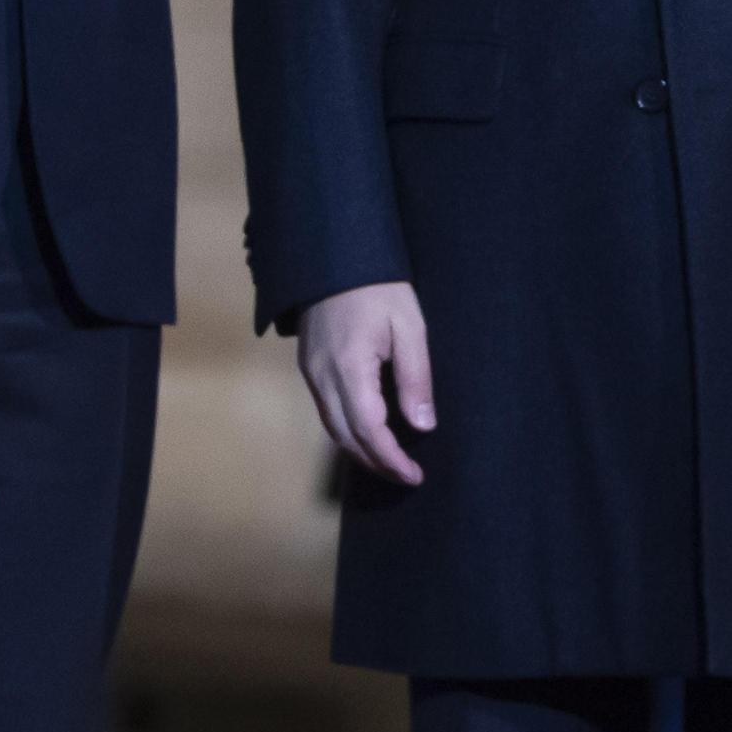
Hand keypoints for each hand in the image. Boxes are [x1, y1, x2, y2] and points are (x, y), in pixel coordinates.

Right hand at [298, 282, 434, 486]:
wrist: (334, 255)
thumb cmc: (378, 287)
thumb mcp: (409, 327)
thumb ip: (415, 378)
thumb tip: (423, 426)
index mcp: (350, 368)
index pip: (369, 431)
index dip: (391, 460)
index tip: (414, 475)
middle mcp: (323, 377)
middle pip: (347, 438)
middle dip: (377, 464)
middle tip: (408, 476)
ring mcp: (311, 373)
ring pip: (333, 428)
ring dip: (361, 451)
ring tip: (391, 462)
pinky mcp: (309, 366)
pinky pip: (326, 411)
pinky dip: (347, 431)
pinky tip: (367, 433)